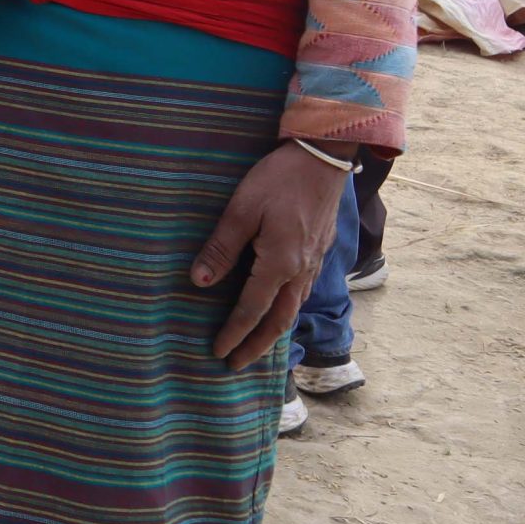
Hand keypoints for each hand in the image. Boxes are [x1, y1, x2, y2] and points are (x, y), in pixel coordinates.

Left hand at [190, 140, 352, 369]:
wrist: (323, 158)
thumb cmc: (278, 179)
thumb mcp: (241, 209)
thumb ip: (221, 247)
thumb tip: (201, 282)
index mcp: (280, 264)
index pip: (252, 310)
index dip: (234, 333)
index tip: (218, 352)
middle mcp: (301, 271)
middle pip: (278, 320)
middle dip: (256, 345)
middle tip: (236, 364)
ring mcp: (314, 263)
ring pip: (293, 308)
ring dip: (273, 330)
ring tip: (256, 345)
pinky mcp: (319, 251)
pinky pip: (302, 292)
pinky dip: (287, 309)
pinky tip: (279, 308)